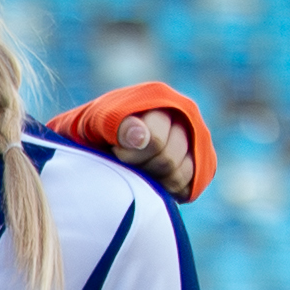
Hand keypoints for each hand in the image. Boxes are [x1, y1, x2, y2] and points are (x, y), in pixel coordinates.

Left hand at [48, 77, 213, 202]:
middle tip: (122, 162)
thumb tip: (140, 138)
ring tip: (135, 170)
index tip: (115, 152)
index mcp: (160, 100)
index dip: (130, 155)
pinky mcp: (195, 164)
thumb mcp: (96, 122)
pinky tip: (151, 182)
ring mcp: (192, 141)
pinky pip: (187, 186)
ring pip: (180, 175)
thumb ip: (116, 124)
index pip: (155, 141)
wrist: (98, 142)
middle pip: (168, 160)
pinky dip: (168, 189)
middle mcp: (183, 117)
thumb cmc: (95, 129)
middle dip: (140, 167)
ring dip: (153, 180)